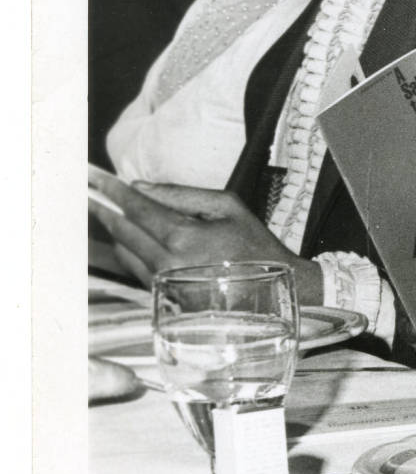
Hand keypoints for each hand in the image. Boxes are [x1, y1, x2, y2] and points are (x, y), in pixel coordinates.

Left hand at [86, 173, 322, 302]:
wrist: (272, 291)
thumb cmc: (254, 245)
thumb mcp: (228, 207)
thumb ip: (182, 194)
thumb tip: (140, 188)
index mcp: (184, 236)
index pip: (137, 208)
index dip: (113, 190)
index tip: (93, 177)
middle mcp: (167, 261)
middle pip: (123, 230)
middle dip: (102, 208)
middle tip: (85, 192)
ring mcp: (163, 282)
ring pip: (124, 251)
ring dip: (114, 229)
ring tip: (107, 212)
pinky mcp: (163, 296)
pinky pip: (136, 268)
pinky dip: (129, 249)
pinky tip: (129, 237)